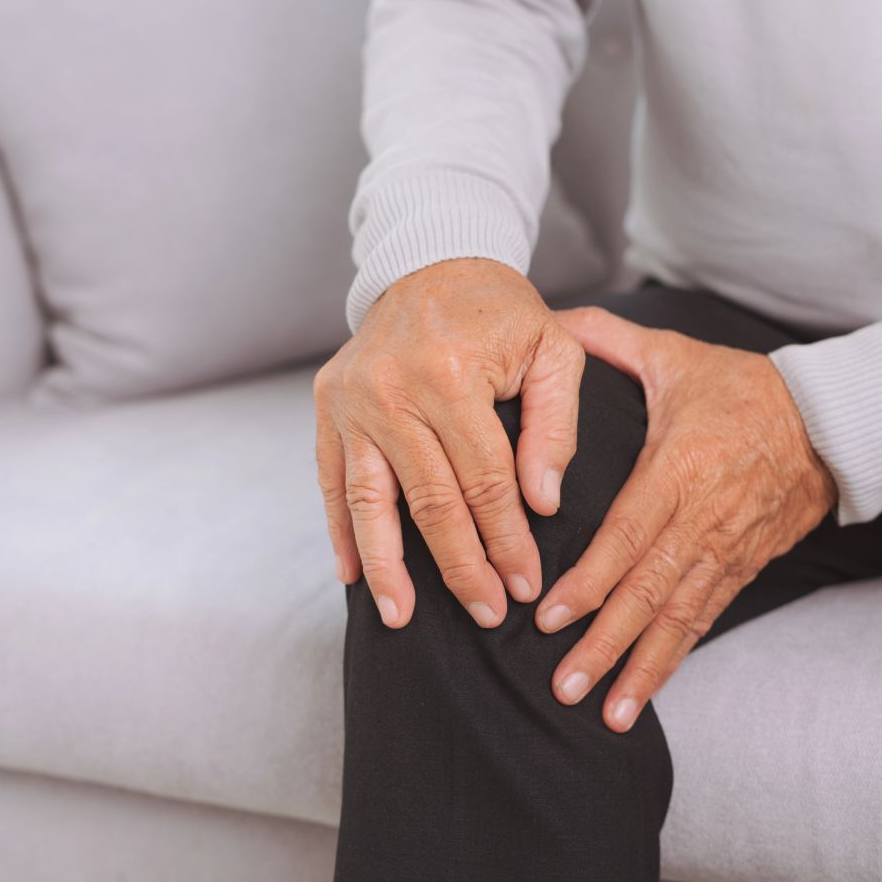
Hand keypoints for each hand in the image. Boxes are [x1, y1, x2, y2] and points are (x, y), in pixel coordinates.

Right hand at [315, 257, 584, 628]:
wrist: (430, 264)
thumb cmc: (501, 312)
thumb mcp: (554, 350)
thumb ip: (555, 425)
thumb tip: (541, 503)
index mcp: (452, 375)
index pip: (486, 481)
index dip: (508, 539)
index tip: (524, 584)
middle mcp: (391, 390)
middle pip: (431, 501)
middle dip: (462, 565)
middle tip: (486, 613)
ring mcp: (351, 400)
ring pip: (369, 501)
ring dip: (388, 566)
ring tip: (401, 617)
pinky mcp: (327, 405)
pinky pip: (332, 480)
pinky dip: (342, 530)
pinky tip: (354, 573)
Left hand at [535, 307, 837, 731]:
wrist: (825, 421)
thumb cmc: (741, 389)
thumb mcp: (675, 357)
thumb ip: (609, 342)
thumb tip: (555, 322)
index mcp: (680, 469)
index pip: (628, 534)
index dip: (590, 579)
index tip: (550, 615)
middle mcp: (703, 520)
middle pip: (649, 590)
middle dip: (605, 641)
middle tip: (563, 683)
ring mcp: (725, 551)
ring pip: (677, 617)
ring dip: (639, 667)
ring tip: (603, 710)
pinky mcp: (741, 568)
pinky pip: (704, 620)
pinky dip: (673, 659)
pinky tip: (644, 694)